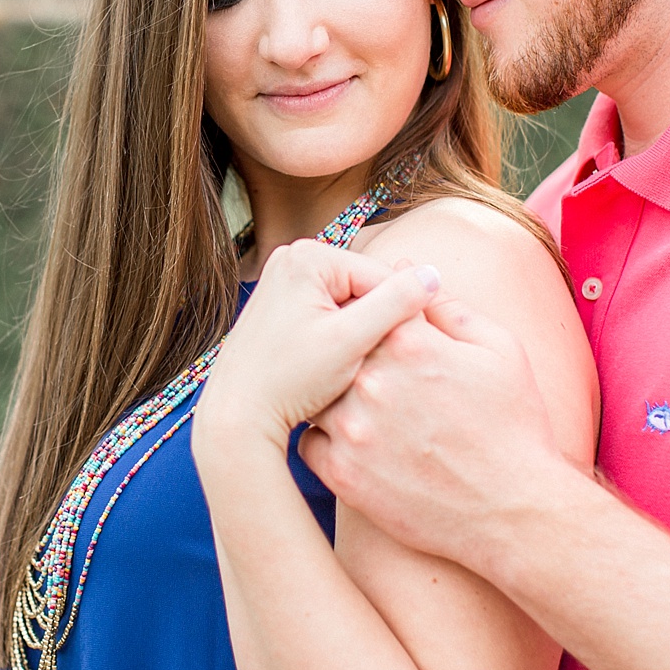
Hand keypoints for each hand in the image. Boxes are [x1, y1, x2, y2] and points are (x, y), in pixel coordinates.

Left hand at [196, 240, 440, 452]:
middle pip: (366, 290)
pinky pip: (330, 319)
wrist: (237, 415)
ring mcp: (284, 283)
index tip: (416, 353)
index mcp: (307, 255)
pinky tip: (338, 373)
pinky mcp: (282, 308)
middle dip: (379, 327)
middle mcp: (292, 258)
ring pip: (351, 307)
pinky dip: (342, 343)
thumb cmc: (288, 380)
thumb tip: (432, 275)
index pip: (382, 277)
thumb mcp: (350, 341)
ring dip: (363, 338)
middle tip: (382, 367)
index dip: (403, 318)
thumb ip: (396, 303)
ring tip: (360, 374)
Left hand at [300, 287, 577, 570]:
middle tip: (374, 378)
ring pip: (319, 395)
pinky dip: (327, 440)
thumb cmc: (515, 427)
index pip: (368, 307)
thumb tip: (410, 272)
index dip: (373, 321)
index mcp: (411, 343)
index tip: (384, 338)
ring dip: (334, 397)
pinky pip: (311, 443)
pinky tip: (358, 445)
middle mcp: (373, 382)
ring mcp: (353, 430)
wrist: (515, 513)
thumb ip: (450, 308)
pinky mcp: (343, 474)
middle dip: (349, 358)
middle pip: (338, 349)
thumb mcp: (499, 352)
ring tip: (366, 412)